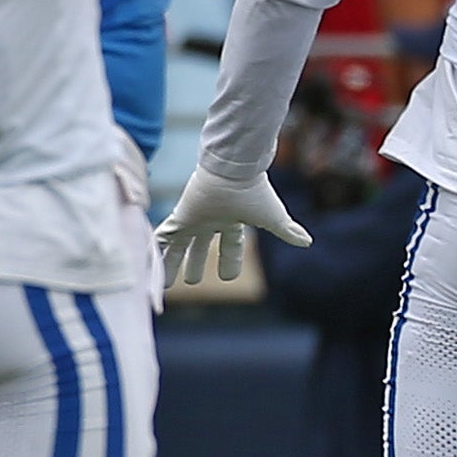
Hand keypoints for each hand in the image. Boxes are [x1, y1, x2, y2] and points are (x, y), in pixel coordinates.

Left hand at [154, 165, 309, 284]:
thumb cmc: (255, 193)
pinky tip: (149, 263)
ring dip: (172, 264)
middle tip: (191, 281)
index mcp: (233, 221)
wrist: (234, 172)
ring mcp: (194, 219)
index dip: (230, 261)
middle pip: (200, 247)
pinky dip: (156, 250)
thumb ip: (288, 231)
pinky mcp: (180, 215)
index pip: (231, 245)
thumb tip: (308, 242)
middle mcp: (211, 221)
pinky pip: (164, 236)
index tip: (227, 277)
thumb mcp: (274, 218)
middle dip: (195, 264)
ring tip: (166, 285)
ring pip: (179, 245)